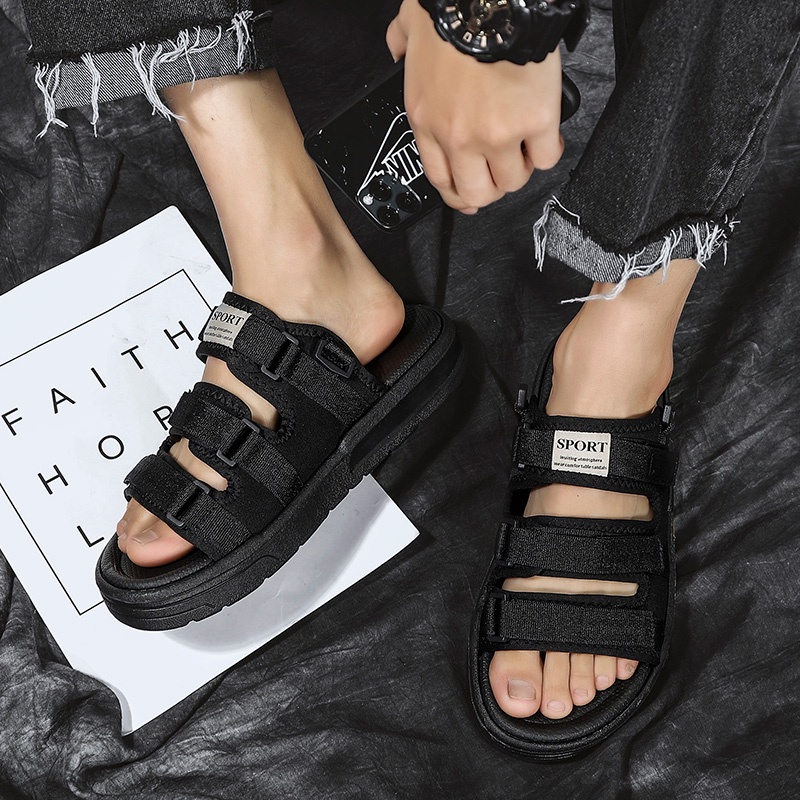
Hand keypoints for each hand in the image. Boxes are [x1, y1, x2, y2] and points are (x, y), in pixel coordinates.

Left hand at [386, 0, 564, 213]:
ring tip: (525, 147)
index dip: (458, 194)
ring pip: (513, 181)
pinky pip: (546, 158)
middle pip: (477, 192)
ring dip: (521, 168)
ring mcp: (496, 135)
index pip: (440, 179)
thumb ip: (401, 44)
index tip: (467, 195)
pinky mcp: (534, 123)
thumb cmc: (454, 8)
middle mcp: (459, 137)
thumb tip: (398, 48)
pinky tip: (547, 135)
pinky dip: (548, 149)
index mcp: (428, 120)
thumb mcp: (410, 28)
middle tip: (501, 171)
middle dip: (491, 187)